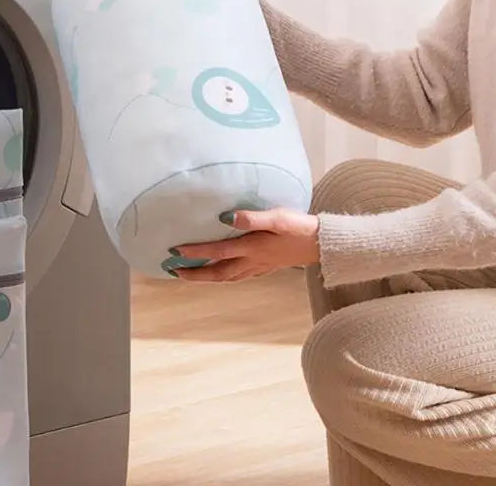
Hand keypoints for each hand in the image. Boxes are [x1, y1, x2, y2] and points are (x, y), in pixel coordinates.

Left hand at [169, 208, 319, 281]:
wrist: (321, 244)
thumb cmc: (299, 227)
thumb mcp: (277, 217)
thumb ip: (252, 218)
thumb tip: (226, 217)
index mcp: (252, 248)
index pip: (217, 252)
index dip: (194, 252)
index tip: (174, 252)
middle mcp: (252, 261)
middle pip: (217, 273)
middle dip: (194, 274)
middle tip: (173, 272)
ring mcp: (259, 267)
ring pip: (226, 277)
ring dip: (206, 278)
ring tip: (190, 275)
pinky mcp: (266, 266)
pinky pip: (238, 276)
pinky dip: (224, 277)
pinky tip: (221, 274)